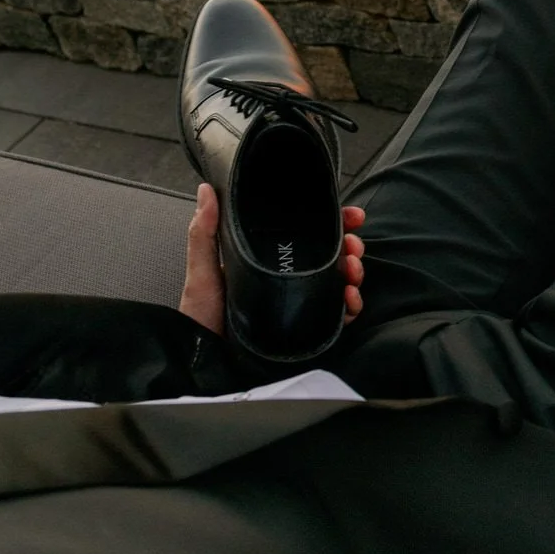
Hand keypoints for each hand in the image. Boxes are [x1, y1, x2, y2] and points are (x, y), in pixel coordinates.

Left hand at [179, 185, 366, 334]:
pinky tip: (349, 300)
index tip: (350, 215)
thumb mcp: (201, 271)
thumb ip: (203, 233)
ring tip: (352, 273)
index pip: (306, 231)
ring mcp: (297, 301)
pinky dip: (351, 305)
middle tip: (353, 247)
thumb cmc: (200, 317)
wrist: (206, 362)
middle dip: (350, 246)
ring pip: (338, 279)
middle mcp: (286, 276)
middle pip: (330, 253)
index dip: (333, 220)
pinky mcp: (304, 327)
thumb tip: (207, 191)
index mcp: (266, 256)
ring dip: (353, 272)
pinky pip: (336, 313)